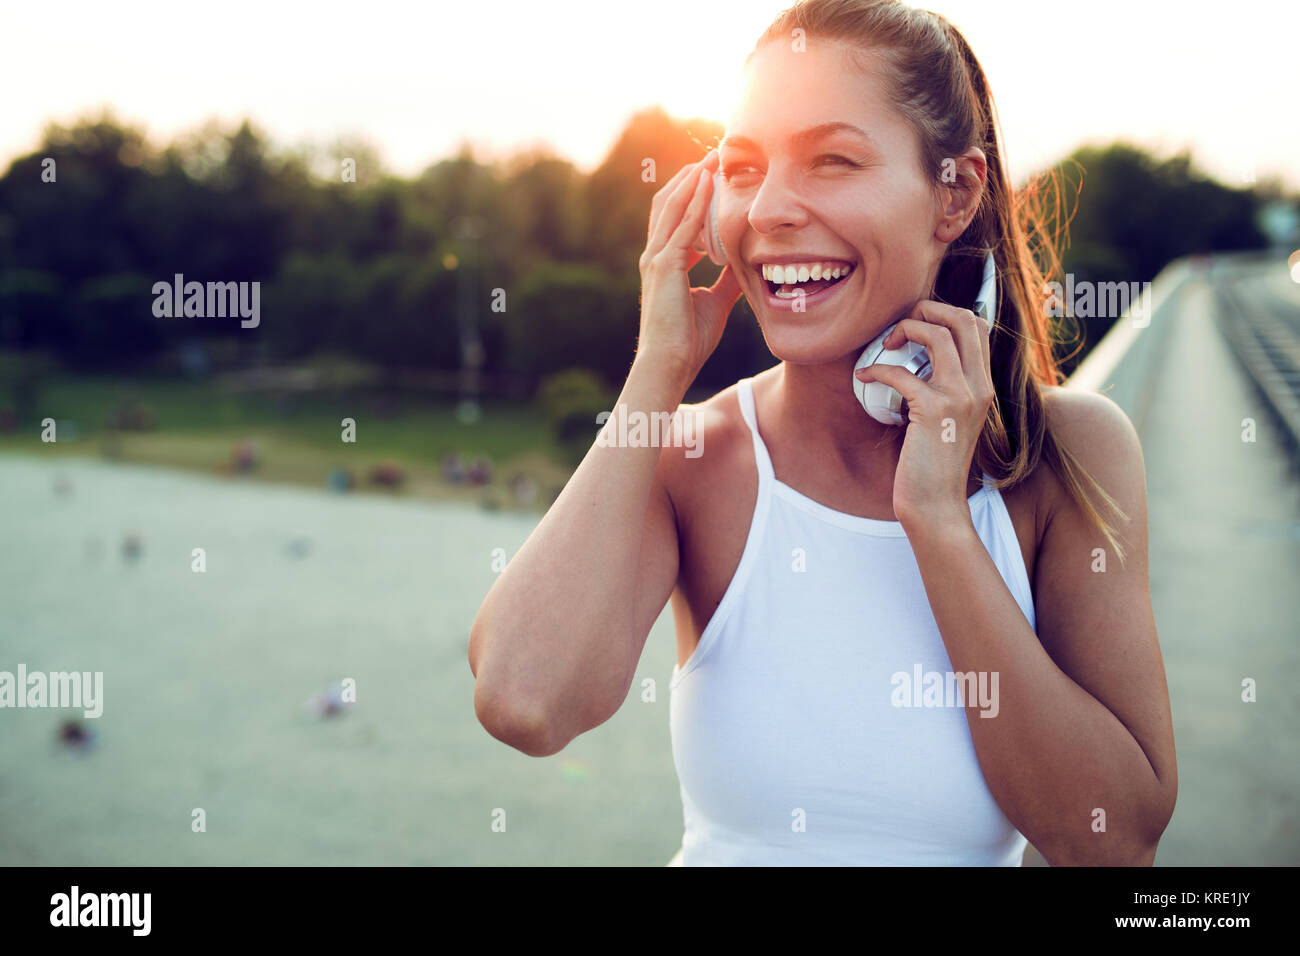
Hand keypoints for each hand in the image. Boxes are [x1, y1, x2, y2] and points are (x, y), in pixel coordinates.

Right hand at [636, 149, 742, 390]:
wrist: (670, 363)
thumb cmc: (689, 340)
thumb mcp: (716, 301)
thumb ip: (727, 279)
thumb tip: (746, 264)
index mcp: (664, 263)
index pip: (674, 217)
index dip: (690, 194)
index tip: (712, 176)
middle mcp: (654, 255)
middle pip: (668, 203)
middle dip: (690, 178)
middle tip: (713, 156)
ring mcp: (656, 259)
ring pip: (671, 206)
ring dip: (692, 180)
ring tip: (710, 159)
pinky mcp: (665, 266)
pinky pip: (682, 225)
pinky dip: (695, 201)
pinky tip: (709, 183)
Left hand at [853, 301, 994, 531]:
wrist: (936, 503)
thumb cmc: (934, 463)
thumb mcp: (950, 419)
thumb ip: (945, 389)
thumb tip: (919, 360)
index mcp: (984, 386)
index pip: (979, 326)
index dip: (947, 312)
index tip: (918, 323)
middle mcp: (979, 387)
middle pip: (964, 319)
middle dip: (927, 309)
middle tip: (900, 325)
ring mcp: (960, 397)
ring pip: (939, 334)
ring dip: (906, 329)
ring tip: (885, 345)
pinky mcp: (933, 411)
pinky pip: (902, 373)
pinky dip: (877, 370)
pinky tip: (863, 377)